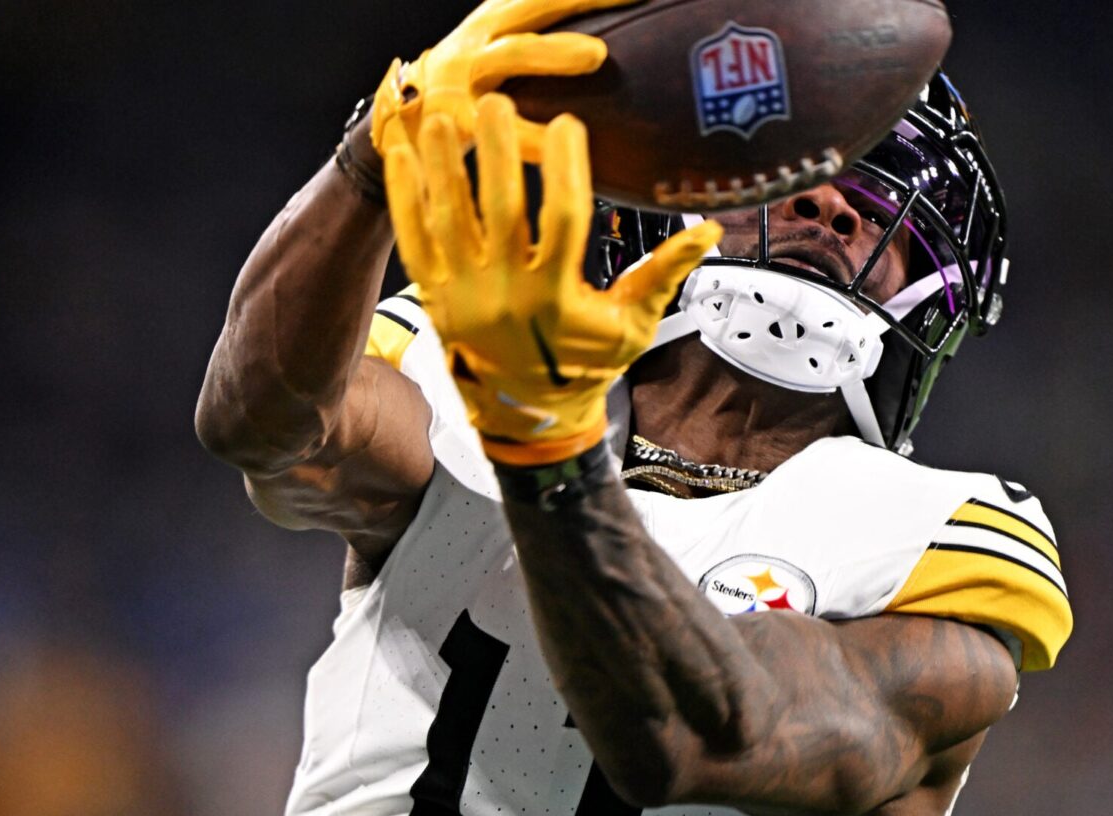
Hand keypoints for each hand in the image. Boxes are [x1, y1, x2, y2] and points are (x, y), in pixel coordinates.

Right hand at [369, 0, 634, 160]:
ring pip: (512, 54)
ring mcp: (462, 77)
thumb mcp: (490, 46)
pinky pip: (501, 128)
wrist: (392, 121)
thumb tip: (593, 35)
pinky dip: (531, 137)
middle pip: (530, 7)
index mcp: (491, 22)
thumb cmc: (457, 85)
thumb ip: (531, 36)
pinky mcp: (452, 120)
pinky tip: (559, 144)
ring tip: (596, 54)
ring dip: (554, 50)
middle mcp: (477, 41)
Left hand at [384, 94, 721, 465]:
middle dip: (498, 153)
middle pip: (501, 210)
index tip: (568, 124)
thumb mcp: (632, 325)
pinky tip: (402, 155)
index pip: (564, 220)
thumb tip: (709, 229)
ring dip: (445, 165)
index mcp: (555, 298)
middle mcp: (505, 296)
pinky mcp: (433, 296)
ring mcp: (463, 295)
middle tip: (497, 103)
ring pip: (449, 219)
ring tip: (444, 117)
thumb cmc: (585, 364)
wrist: (528, 416)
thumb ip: (663, 273)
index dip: (569, 168)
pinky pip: (413, 239)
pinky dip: (405, 196)